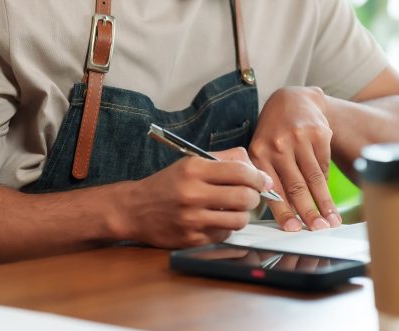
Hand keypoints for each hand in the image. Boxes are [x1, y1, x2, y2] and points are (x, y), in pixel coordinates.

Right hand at [124, 147, 271, 248]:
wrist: (134, 209)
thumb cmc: (168, 184)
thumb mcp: (192, 162)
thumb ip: (225, 159)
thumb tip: (257, 170)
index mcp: (194, 169)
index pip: (240, 171)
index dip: (258, 177)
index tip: (263, 181)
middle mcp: (192, 194)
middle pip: (245, 197)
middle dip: (255, 197)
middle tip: (252, 196)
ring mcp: (192, 219)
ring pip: (239, 220)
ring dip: (243, 214)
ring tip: (235, 209)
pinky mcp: (191, 240)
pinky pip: (224, 234)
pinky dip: (226, 227)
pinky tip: (216, 220)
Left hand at [249, 86, 341, 231]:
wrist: (293, 100)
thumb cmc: (274, 132)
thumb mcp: (262, 149)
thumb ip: (268, 176)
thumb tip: (284, 212)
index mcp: (259, 153)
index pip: (273, 188)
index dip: (284, 211)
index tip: (294, 229)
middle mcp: (278, 145)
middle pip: (296, 185)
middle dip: (309, 212)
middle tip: (318, 230)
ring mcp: (299, 138)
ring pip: (314, 178)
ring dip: (324, 203)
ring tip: (331, 220)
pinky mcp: (318, 133)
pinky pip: (324, 165)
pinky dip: (326, 184)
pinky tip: (330, 199)